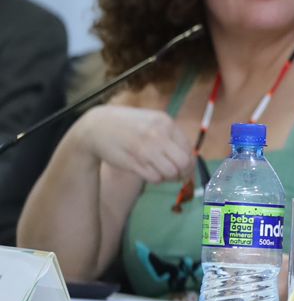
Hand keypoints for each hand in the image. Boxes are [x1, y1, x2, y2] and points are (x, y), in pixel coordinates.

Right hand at [74, 105, 190, 184]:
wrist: (97, 127)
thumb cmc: (129, 125)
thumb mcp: (153, 122)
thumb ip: (170, 137)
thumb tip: (188, 160)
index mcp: (165, 123)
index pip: (188, 148)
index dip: (189, 162)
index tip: (185, 167)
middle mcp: (157, 135)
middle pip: (183, 163)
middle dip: (183, 172)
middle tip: (177, 174)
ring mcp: (145, 150)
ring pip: (170, 172)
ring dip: (169, 177)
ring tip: (161, 172)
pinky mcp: (133, 163)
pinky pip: (155, 178)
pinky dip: (156, 178)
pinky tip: (150, 172)